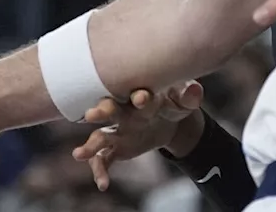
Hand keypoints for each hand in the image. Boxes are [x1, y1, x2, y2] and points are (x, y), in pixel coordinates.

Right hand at [71, 81, 204, 190]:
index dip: (141, 97)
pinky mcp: (115, 148)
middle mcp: (124, 113)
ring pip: (100, 136)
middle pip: (111, 110)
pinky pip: (104, 160)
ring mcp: (117, 131)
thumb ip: (188, 96)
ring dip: (90, 145)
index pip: (139, 94)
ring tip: (79, 155)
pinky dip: (100, 171)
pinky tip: (102, 184)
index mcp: (142, 96)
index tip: (142, 98)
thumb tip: (195, 90)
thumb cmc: (173, 104)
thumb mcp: (183, 101)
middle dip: (103, 112)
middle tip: (93, 113)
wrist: (168, 120)